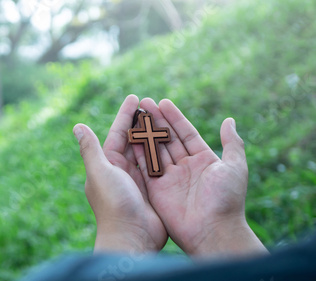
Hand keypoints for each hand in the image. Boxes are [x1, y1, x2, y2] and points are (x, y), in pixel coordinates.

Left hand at [73, 95, 166, 252]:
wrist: (131, 237)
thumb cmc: (113, 204)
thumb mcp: (100, 172)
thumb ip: (90, 149)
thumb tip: (77, 126)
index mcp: (107, 164)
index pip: (117, 133)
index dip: (125, 115)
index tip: (134, 97)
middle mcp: (121, 170)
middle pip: (132, 140)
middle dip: (141, 121)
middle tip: (152, 103)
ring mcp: (137, 180)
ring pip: (146, 151)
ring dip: (154, 134)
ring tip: (164, 116)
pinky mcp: (152, 189)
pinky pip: (158, 165)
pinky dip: (164, 152)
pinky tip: (173, 141)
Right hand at [135, 98, 266, 256]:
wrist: (212, 230)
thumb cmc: (227, 199)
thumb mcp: (234, 166)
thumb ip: (231, 143)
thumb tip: (229, 120)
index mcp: (203, 160)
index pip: (186, 133)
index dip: (175, 118)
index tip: (163, 102)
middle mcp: (185, 167)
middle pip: (168, 139)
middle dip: (157, 121)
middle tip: (145, 103)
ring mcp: (170, 178)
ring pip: (156, 150)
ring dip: (146, 132)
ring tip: (136, 114)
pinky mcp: (156, 189)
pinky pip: (146, 166)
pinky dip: (138, 151)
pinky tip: (131, 136)